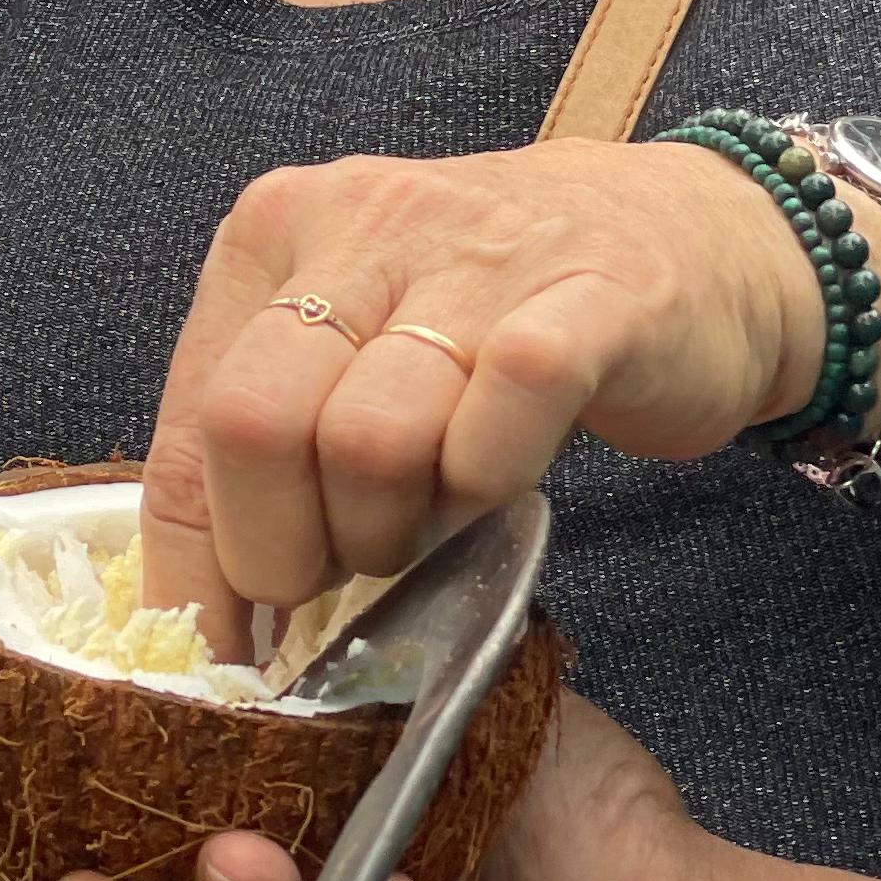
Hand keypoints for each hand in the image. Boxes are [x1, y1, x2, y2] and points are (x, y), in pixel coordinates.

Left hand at [141, 139, 818, 632]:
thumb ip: (275, 440)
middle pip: (254, 426)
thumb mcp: (355, 341)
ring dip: (395, 528)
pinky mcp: (591, 298)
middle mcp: (364, 220)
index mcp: (278, 230)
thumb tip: (201, 609)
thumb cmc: (494, 313)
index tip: (219, 659)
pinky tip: (498, 485)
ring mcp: (478, 251)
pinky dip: (488, 483)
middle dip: (285, 551)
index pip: (189, 425)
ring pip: (369, 438)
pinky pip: (506, 408)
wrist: (691, 237)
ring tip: (431, 522)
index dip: (196, 568)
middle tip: (342, 577)